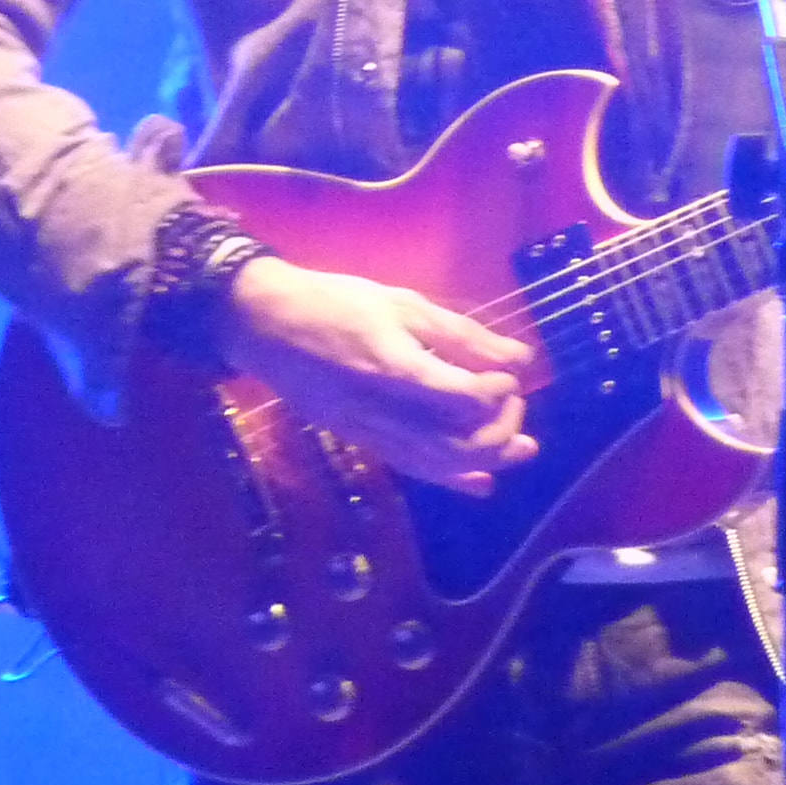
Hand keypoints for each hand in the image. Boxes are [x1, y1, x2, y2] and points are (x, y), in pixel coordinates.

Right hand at [216, 258, 539, 494]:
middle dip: (500, 431)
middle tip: (515, 404)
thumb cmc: (337, 303)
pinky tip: (481, 481)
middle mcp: (381, 410)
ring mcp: (366, 431)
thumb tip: (521, 359)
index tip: (509, 375)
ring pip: (436, 464)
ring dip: (486, 460)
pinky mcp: (357, 440)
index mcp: (394, 367)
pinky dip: (450, 477)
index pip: (464, 398)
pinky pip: (410, 467)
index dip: (499, 392)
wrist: (264, 322)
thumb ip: (463, 335)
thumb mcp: (404, 304)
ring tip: (521, 448)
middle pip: (457, 444)